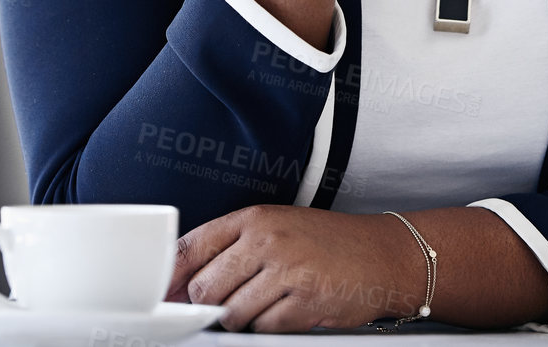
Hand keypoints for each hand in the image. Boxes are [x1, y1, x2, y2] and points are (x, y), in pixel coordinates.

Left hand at [167, 205, 421, 331]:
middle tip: (225, 304)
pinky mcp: (305, 303)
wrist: (382, 255)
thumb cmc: (327, 242)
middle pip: (206, 286)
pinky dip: (269, 327)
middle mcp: (268, 241)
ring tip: (265, 303)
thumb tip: (183, 283)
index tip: (164, 294)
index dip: (171, 277)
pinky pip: (265, 329)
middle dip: (209, 304)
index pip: (192, 247)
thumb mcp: (278, 227)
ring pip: (233, 313)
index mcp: (255, 218)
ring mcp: (287, 272)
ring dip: (241, 318)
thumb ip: (231, 248)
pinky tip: (287, 310)